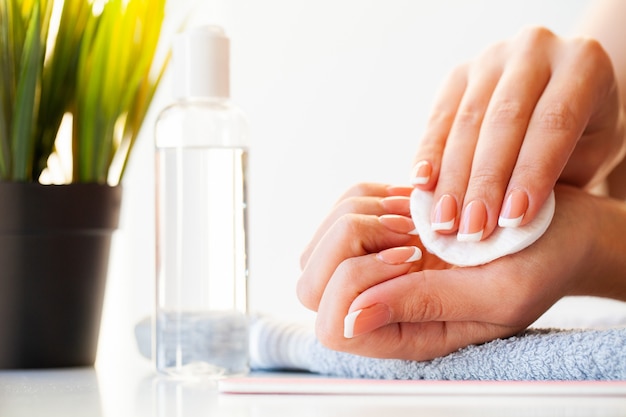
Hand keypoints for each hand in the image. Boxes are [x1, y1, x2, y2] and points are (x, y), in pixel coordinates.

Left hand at [297, 183, 605, 360]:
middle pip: (310, 284)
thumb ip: (425, 307)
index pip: (334, 326)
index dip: (359, 282)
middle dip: (350, 244)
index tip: (412, 256)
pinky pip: (342, 210)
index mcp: (406, 334)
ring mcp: (376, 268)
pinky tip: (411, 202)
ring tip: (414, 216)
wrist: (558, 228)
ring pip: (318, 247)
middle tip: (407, 231)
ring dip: (361, 216)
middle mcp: (381, 305)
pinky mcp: (379, 233)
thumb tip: (351, 319)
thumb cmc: (539, 263)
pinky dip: (371, 195)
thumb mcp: (496, 293)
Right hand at [411, 26, 625, 241]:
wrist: (560, 97)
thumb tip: (505, 219)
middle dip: (485, 181)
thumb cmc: (580, 137)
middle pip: (504, 121)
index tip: (512, 221)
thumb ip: (553, 178)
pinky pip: (439, 116)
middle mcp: (535, 49)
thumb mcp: (586, 155)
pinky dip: (428, 153)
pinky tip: (422, 184)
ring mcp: (491, 57)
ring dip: (452, 177)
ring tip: (445, 222)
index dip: (531, 173)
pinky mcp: (458, 74)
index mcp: (583, 63)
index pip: (553, 123)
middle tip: (471, 230)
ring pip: (467, 120)